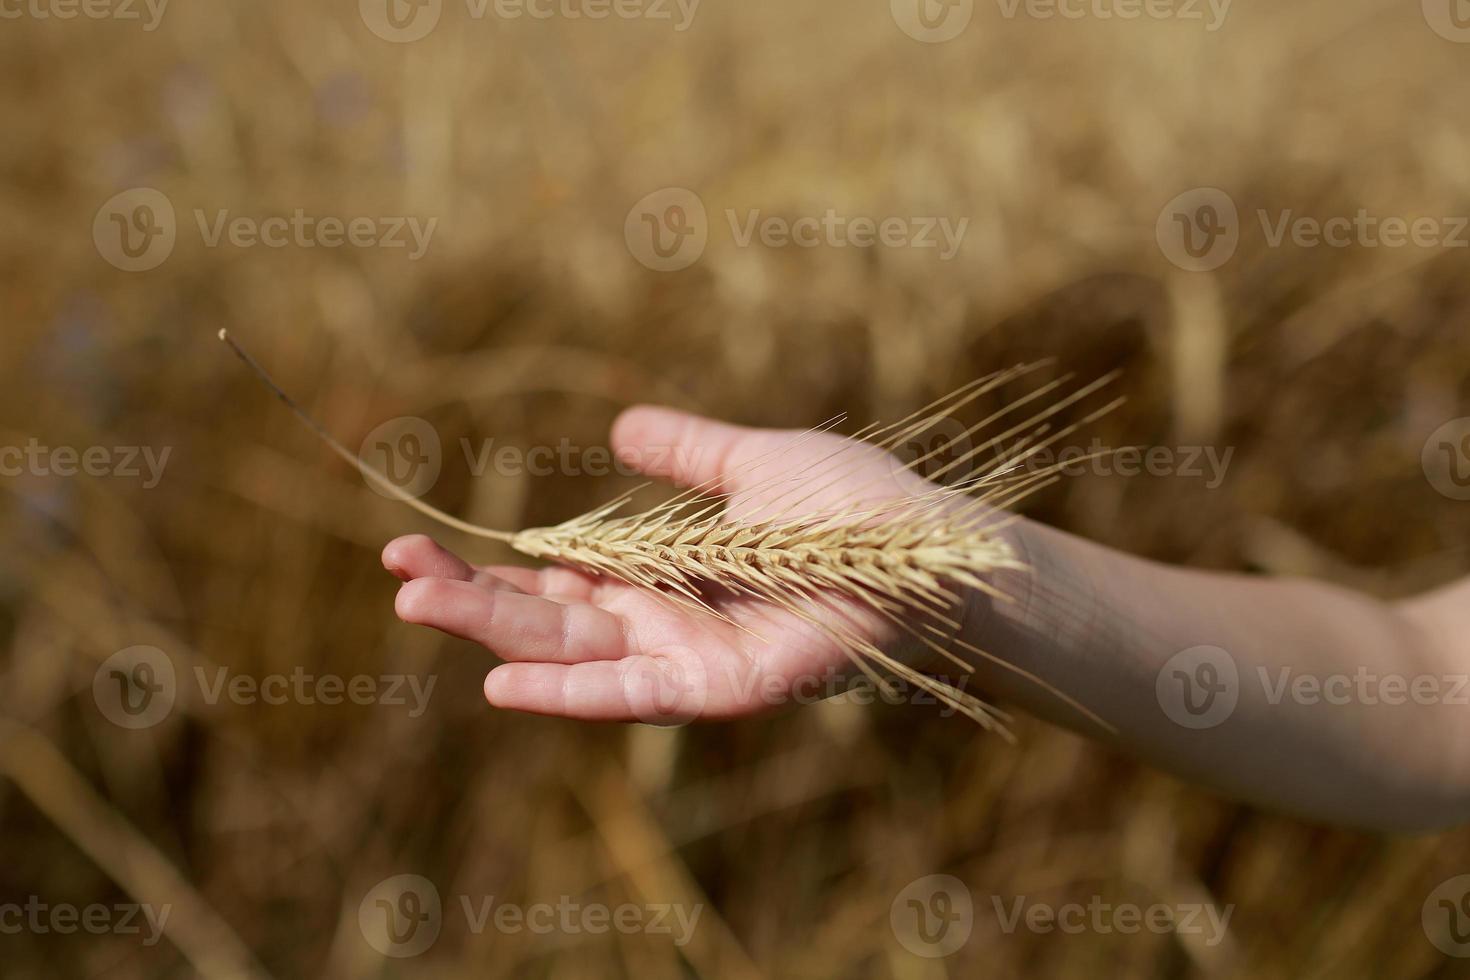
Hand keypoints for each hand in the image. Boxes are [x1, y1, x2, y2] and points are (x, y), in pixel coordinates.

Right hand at [381, 406, 977, 723]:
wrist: (932, 549)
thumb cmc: (856, 508)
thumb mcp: (754, 464)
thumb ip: (688, 454)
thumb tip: (620, 428)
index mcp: (663, 570)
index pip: (554, 577)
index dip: (486, 567)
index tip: (411, 544)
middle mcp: (664, 618)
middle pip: (546, 619)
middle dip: (468, 600)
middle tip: (394, 572)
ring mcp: (687, 655)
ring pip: (571, 653)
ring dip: (492, 638)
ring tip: (414, 607)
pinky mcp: (721, 684)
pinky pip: (634, 692)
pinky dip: (568, 691)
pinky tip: (498, 684)